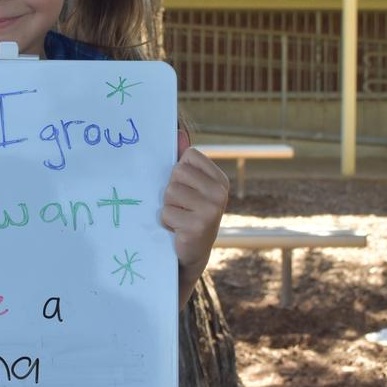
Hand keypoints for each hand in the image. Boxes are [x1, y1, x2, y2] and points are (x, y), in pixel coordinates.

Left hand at [162, 130, 229, 307]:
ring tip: (179, 218)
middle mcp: (220, 192)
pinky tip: (178, 230)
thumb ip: (182, 160)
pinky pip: (166, 212)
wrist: (191, 254)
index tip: (186, 191)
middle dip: (171, 191)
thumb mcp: (186, 185)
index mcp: (219, 179)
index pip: (187, 156)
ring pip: (169, 192)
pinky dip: (166, 222)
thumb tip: (179, 133)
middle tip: (181, 207)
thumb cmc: (186, 214)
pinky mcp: (198, 225)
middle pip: (176, 173)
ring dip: (167, 207)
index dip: (178, 173)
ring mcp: (211, 209)